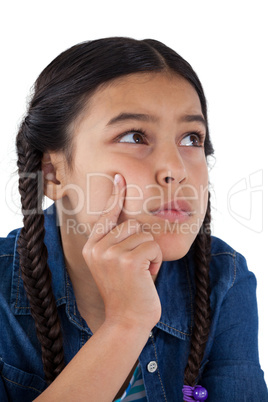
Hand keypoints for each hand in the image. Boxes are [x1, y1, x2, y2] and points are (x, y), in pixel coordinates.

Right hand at [82, 173, 161, 330]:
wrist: (127, 321)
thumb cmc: (126, 291)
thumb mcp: (114, 264)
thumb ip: (117, 242)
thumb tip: (131, 219)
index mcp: (92, 247)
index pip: (106, 216)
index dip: (116, 196)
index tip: (120, 177)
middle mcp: (98, 248)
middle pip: (132, 224)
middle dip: (142, 244)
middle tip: (137, 267)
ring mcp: (111, 254)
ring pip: (144, 235)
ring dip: (150, 254)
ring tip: (141, 274)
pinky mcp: (128, 261)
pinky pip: (153, 247)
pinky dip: (156, 262)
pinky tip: (147, 277)